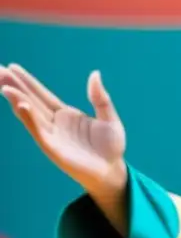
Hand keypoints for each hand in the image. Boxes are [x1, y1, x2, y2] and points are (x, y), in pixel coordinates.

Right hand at [1, 65, 127, 198]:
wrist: (112, 171)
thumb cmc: (111, 147)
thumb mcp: (109, 118)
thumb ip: (100, 98)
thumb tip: (95, 73)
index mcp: (66, 114)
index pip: (42, 94)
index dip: (28, 81)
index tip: (13, 67)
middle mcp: (55, 123)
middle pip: (31, 100)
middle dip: (14, 85)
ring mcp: (52, 135)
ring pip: (30, 113)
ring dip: (17, 99)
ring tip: (4, 85)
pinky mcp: (53, 148)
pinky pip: (39, 131)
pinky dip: (29, 118)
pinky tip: (21, 105)